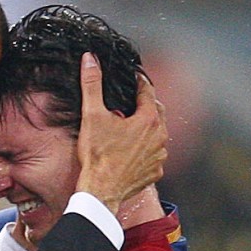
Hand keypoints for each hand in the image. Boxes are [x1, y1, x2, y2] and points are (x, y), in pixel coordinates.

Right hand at [74, 53, 166, 213]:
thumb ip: (92, 84)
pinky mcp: (155, 172)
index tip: (133, 78)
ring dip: (146, 129)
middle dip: (145, 105)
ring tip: (128, 128)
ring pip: (157, 134)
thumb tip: (90, 59)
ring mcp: (159, 156)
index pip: (148, 92)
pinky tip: (130, 151)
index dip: (139, 83)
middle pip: (156, 112)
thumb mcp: (92, 115)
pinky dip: (145, 150)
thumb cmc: (97, 155)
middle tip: (131, 102)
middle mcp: (160, 136)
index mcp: (148, 119)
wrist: (100, 190)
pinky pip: (154, 155)